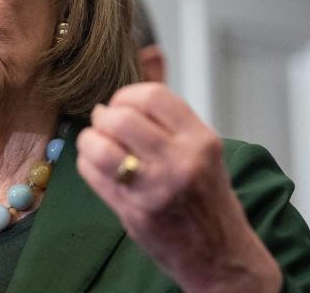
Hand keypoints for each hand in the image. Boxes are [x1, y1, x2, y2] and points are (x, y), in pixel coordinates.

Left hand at [76, 82, 282, 291]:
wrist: (221, 256)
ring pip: (101, 145)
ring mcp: (156, 188)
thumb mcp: (200, 146)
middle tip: (107, 124)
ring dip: (91, 140)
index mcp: (200, 140)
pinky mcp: (135, 212)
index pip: (152, 96)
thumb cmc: (208, 198)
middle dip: (106, 117)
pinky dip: (88, 164)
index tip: (123, 104)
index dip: (126, 95)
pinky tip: (99, 167)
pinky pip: (93, 174)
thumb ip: (169, 106)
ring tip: (98, 144)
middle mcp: (181, 161)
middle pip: (121, 117)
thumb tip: (150, 52)